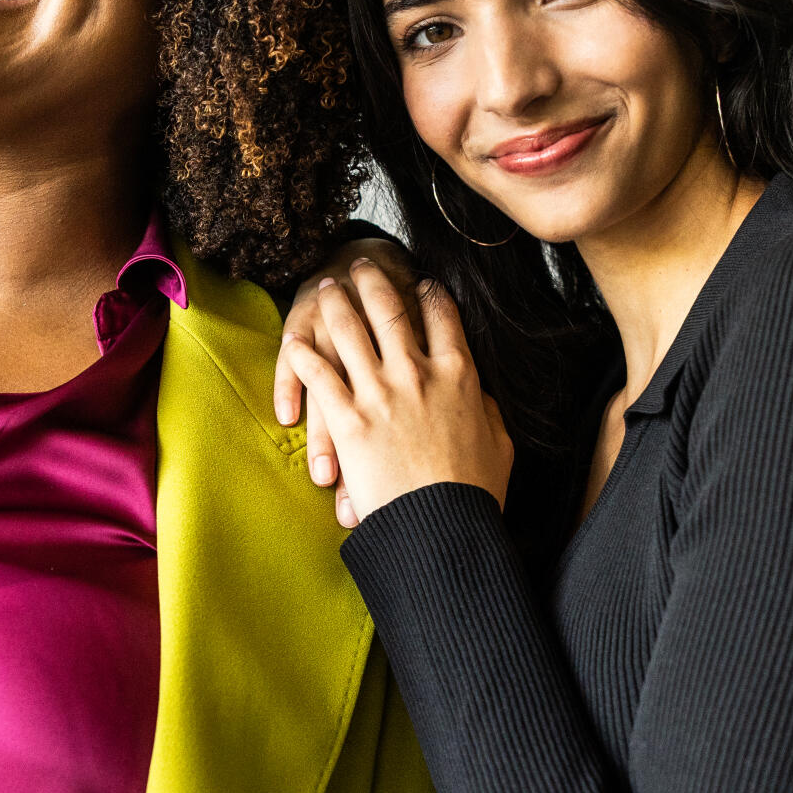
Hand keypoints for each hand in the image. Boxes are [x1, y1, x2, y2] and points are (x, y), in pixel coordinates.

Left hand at [279, 261, 511, 527]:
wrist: (441, 528)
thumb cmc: (474, 492)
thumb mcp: (499, 443)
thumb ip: (486, 409)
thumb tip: (477, 393)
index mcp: (459, 374)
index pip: (443, 315)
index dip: (429, 293)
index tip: (420, 281)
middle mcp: (418, 372)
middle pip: (391, 309)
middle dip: (374, 281)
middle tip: (361, 265)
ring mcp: (380, 393)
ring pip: (350, 330)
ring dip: (335, 304)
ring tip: (325, 286)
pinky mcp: (348, 419)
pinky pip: (318, 374)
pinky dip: (303, 354)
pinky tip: (294, 339)